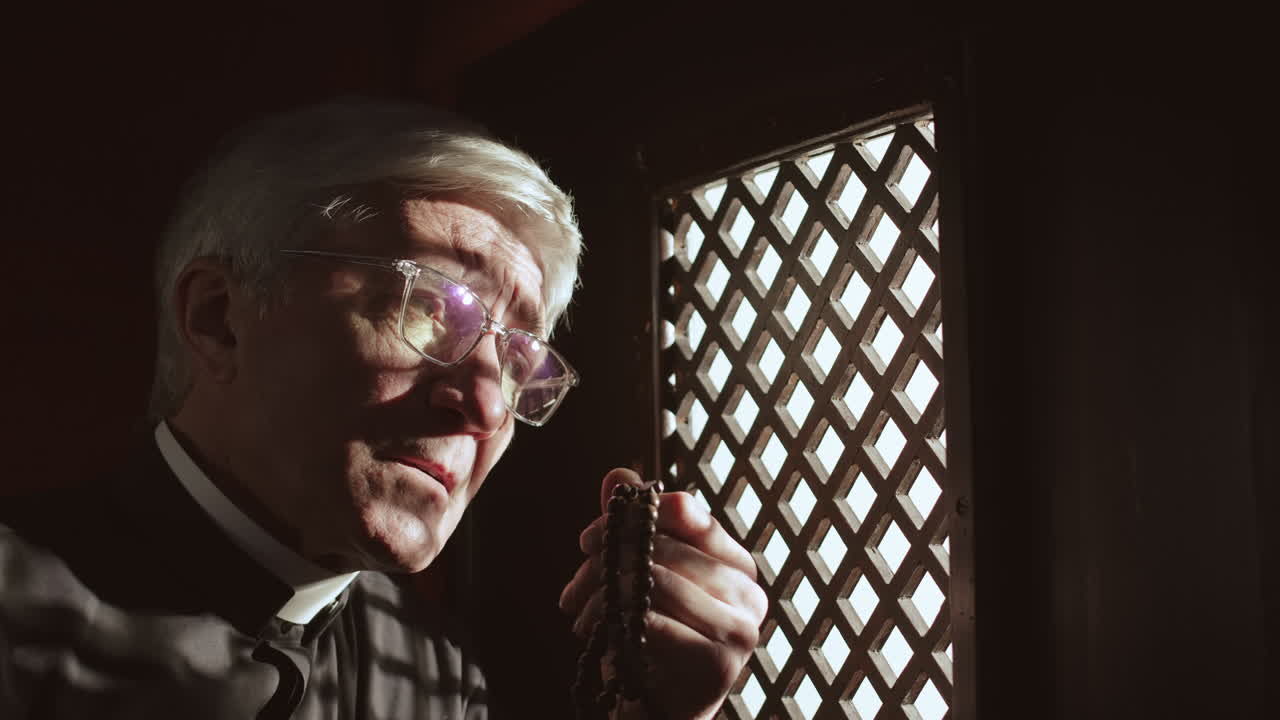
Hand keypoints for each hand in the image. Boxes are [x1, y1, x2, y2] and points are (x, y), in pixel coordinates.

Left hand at [559, 468, 767, 718]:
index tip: (589, 537)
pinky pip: (656, 625)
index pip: (686, 513)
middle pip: (664, 548)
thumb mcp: (638, 576)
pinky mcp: (719, 665)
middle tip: (575, 578)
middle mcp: (749, 592)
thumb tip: (618, 475)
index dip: (630, 518)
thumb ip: (633, 526)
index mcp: (735, 562)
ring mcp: (741, 630)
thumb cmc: (652, 639)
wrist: (658, 710)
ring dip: (604, 594)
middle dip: (607, 558)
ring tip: (578, 609)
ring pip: (656, 582)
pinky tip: (596, 633)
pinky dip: (616, 623)